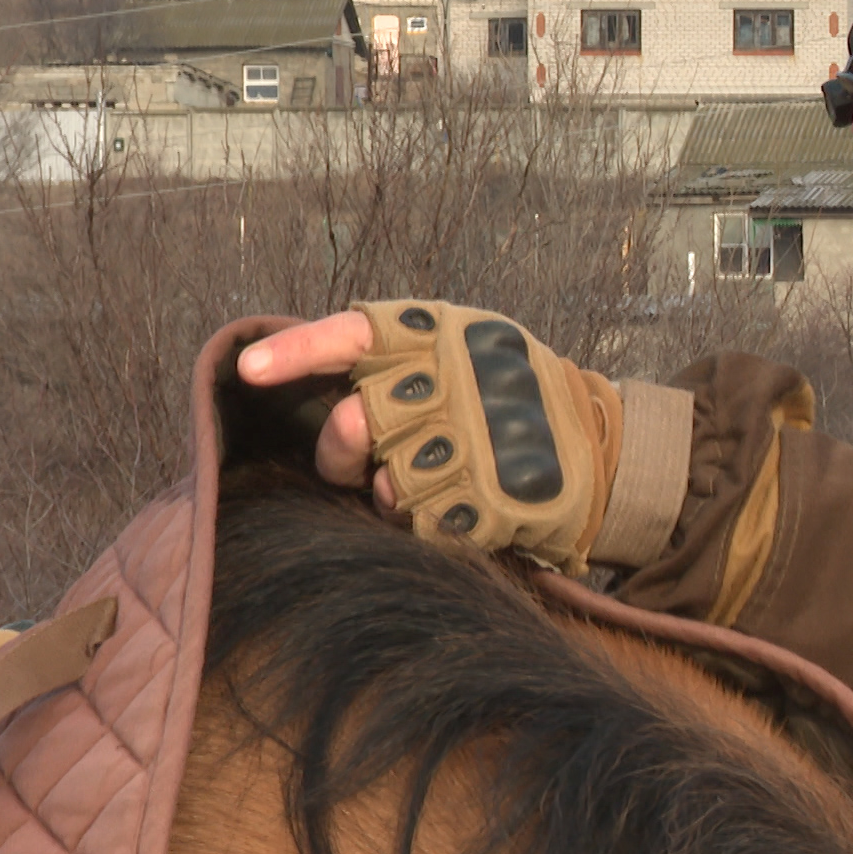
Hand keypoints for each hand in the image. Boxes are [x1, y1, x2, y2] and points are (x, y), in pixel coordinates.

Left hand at [240, 303, 658, 574]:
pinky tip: (463, 497)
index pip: (353, 333)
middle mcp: (456, 381)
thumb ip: (393, 362)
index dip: (298, 350)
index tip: (247, 370)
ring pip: (383, 480)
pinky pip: (420, 520)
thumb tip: (330, 402)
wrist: (605, 447)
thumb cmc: (511, 394)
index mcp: (441, 334)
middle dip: (345, 444)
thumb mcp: (463, 349)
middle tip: (363, 444)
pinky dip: (429, 517)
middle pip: (355, 420)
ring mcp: (475, 442)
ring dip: (394, 488)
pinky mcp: (490, 497)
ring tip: (438, 471)